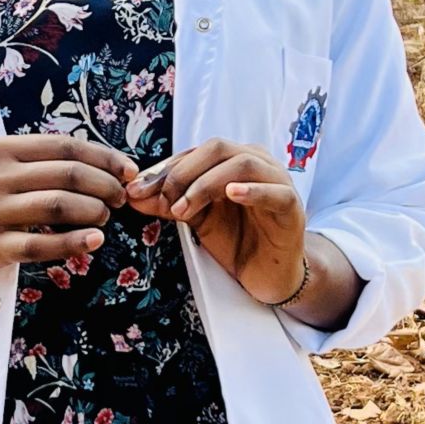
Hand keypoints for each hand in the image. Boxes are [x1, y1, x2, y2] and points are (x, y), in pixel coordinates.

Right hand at [0, 136, 139, 285]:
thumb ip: (41, 158)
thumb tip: (101, 163)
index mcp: (2, 148)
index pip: (65, 146)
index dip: (103, 157)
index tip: (127, 169)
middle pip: (67, 174)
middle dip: (104, 185)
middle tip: (119, 197)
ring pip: (57, 205)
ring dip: (93, 210)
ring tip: (105, 216)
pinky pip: (41, 244)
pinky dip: (73, 242)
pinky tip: (93, 241)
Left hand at [125, 138, 306, 305]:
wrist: (269, 274)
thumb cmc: (237, 240)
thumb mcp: (196, 219)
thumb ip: (168, 204)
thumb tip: (132, 195)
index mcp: (233, 159)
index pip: (195, 152)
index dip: (165, 169)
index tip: (137, 190)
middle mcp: (257, 162)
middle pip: (217, 148)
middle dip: (183, 172)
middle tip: (162, 200)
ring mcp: (277, 181)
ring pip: (242, 163)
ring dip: (206, 184)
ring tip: (184, 209)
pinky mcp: (292, 205)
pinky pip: (274, 191)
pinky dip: (252, 190)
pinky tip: (232, 194)